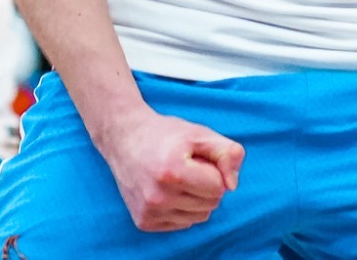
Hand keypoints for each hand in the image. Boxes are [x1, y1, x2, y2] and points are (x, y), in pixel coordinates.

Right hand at [97, 107, 243, 231]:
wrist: (123, 139)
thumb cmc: (166, 135)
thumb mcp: (200, 134)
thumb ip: (228, 153)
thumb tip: (232, 186)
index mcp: (172, 171)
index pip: (218, 187)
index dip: (213, 170)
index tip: (195, 158)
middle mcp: (158, 196)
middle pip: (211, 204)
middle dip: (206, 184)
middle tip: (186, 167)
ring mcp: (149, 211)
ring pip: (199, 217)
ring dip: (195, 198)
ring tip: (176, 178)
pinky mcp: (144, 221)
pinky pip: (182, 223)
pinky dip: (181, 208)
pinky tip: (166, 190)